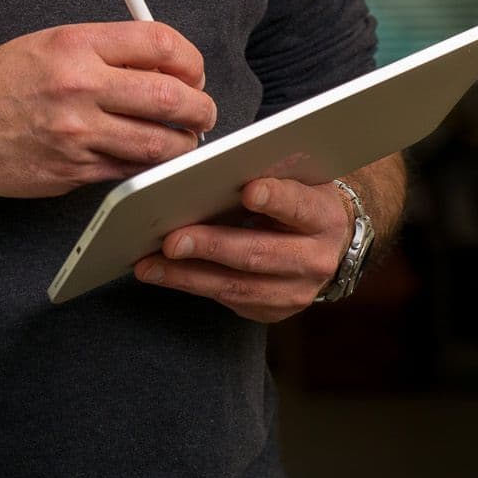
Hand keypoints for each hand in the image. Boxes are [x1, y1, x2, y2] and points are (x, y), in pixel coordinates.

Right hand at [0, 21, 215, 199]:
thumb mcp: (47, 43)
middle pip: (171, 97)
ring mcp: (76, 133)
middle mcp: (78, 86)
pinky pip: (130, 172)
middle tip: (202, 112)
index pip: (159, 43)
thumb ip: (104, 49)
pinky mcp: (72, 171)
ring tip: (181, 139)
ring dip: (183, 144)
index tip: (193, 72)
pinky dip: (147, 168)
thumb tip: (162, 63)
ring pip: (160, 144)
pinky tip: (146, 159)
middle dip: (200, 108)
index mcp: (75, 45)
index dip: (190, 60)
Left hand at [132, 175, 352, 322]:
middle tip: (173, 240)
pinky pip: (227, 300)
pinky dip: (191, 285)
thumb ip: (268, 171)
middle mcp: (315, 259)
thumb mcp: (297, 178)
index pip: (300, 206)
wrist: (328, 243)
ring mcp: (295, 292)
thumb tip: (214, 167)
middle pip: (260, 253)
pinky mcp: (272, 311)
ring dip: (187, 276)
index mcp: (324, 216)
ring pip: (237, 287)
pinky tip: (162, 274)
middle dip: (213, 246)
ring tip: (149, 264)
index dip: (276, 199)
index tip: (248, 191)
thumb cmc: (299, 197)